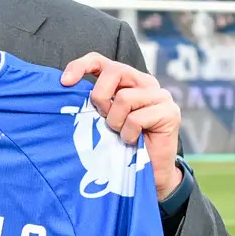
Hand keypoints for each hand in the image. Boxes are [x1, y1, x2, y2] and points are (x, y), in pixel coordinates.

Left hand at [60, 52, 183, 199]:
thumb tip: (68, 90)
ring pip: (124, 98)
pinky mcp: (169, 113)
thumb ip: (96, 103)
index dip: (82, 66)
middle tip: (103, 118)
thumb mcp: (104, 119)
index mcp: (129, 80)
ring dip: (116, 122)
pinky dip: (129, 134)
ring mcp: (161, 96)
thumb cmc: (124, 146)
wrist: (151, 174)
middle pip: (115, 71)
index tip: (65, 82)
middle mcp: (146, 83)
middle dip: (100, 96)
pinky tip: (135, 141)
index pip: (102, 61)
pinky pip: (136, 118)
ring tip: (122, 134)